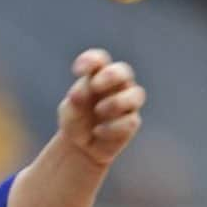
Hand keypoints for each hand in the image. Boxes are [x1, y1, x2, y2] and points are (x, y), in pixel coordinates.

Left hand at [57, 48, 145, 166]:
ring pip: (136, 94)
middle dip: (110, 76)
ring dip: (116, 102)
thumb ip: (76, 98)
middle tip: (94, 85)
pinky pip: (130, 122)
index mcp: (98, 75)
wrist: (81, 145)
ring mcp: (128, 102)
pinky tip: (97, 132)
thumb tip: (82, 91)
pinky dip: (111, 128)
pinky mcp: (132, 122)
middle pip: (123, 71)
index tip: (77, 71)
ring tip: (98, 111)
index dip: (90, 60)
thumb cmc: (77, 120)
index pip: (98, 60)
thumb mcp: (70, 110)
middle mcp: (117, 85)